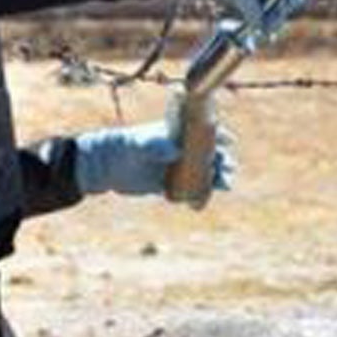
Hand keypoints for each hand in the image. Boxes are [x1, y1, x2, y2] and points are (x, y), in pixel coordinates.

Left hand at [71, 124, 237, 198]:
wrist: (108, 167)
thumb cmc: (125, 147)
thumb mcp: (140, 144)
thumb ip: (156, 145)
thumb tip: (176, 151)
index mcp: (178, 133)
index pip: (205, 132)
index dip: (220, 135)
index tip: (229, 141)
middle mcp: (182, 149)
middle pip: (211, 154)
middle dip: (223, 161)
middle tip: (226, 168)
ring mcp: (178, 168)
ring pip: (205, 174)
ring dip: (217, 180)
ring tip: (223, 185)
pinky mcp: (171, 185)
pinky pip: (192, 192)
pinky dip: (199, 198)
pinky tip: (199, 204)